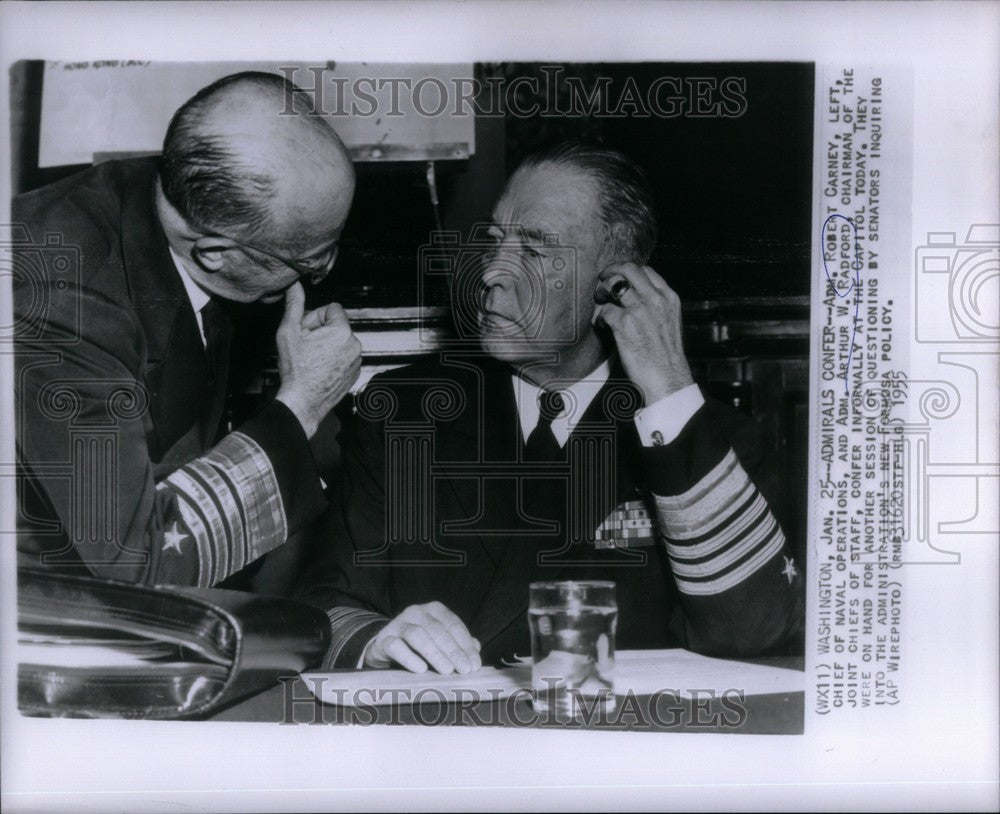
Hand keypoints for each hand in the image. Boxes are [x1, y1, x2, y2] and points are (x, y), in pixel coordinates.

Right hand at [275, 282, 361, 437]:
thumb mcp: (289, 332)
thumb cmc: (295, 369)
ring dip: (327, 345)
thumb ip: (294, 306)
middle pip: (336, 325)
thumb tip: (294, 286)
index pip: (332, 308)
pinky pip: (345, 356)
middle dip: (320, 331)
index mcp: (342, 331)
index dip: (315, 317)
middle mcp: (355, 344)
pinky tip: (320, 368)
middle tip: (306, 347)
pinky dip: (334, 359)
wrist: (303, 402)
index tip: (306, 331)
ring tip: (312, 359)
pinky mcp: (356, 372)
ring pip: (340, 341)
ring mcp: (357, 360)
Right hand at [364, 602, 481, 674]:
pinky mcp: (385, 639)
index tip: (475, 664)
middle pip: (437, 630)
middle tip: (464, 669)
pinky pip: (396, 646)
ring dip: (434, 653)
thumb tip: (476, 648)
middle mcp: (417, 612)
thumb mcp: (440, 641)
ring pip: (417, 635)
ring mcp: (399, 624)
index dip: (466, 645)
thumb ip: (458, 643)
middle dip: (453, 651)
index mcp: (434, 610)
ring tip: (447, 670)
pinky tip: (420, 669)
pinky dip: (409, 657)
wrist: (385, 647)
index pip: (453, 624)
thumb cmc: (419, 645)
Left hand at [592, 263, 693, 403]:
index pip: (646, 270)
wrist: (668, 379)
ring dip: (602, 293)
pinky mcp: (624, 324)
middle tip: (602, 281)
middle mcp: (655, 299)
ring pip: (613, 285)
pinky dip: (598, 318)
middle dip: (611, 272)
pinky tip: (601, 326)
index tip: (619, 276)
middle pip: (628, 269)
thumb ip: (656, 306)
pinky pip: (604, 310)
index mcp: (669, 298)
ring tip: (599, 304)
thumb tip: (635, 298)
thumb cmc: (666, 357)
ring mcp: (639, 309)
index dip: (627, 270)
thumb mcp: (670, 322)